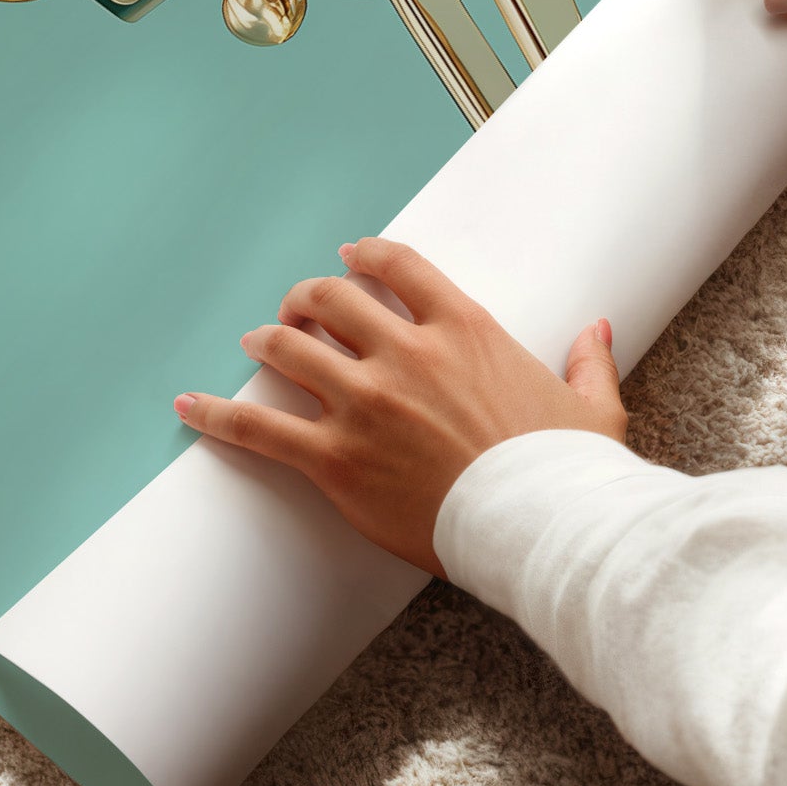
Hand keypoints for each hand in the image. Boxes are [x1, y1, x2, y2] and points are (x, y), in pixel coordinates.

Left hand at [173, 238, 624, 576]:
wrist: (543, 528)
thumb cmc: (567, 473)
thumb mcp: (591, 408)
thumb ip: (587, 361)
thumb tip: (597, 330)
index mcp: (464, 330)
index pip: (398, 267)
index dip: (364, 257)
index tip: (349, 259)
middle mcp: (406, 354)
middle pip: (331, 300)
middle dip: (306, 299)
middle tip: (296, 309)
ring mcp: (365, 403)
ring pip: (290, 349)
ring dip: (267, 342)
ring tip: (255, 344)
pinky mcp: (336, 458)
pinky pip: (260, 428)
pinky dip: (218, 414)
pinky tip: (189, 406)